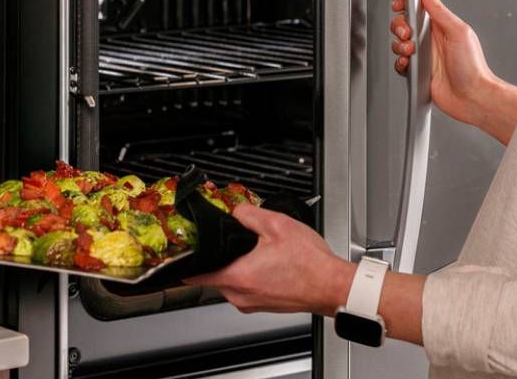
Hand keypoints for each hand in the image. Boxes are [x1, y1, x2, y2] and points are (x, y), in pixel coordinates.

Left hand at [183, 203, 354, 316]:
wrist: (332, 286)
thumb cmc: (310, 264)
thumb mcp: (276, 225)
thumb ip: (248, 214)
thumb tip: (234, 211)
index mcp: (237, 277)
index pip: (194, 274)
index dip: (187, 260)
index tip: (184, 252)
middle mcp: (240, 296)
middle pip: (214, 274)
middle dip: (221, 256)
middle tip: (235, 241)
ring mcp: (251, 304)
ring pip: (231, 281)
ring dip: (237, 266)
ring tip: (257, 251)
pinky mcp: (263, 305)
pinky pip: (246, 288)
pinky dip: (251, 275)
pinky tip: (268, 263)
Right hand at [391, 0, 496, 128]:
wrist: (472, 98)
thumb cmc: (473, 67)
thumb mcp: (457, 32)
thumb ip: (439, 10)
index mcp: (442, 26)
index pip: (419, 7)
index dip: (406, 4)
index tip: (400, 5)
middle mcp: (432, 39)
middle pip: (404, 24)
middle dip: (399, 27)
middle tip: (407, 35)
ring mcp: (425, 56)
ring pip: (399, 44)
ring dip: (400, 47)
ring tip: (411, 53)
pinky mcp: (418, 72)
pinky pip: (400, 64)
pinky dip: (400, 64)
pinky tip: (409, 65)